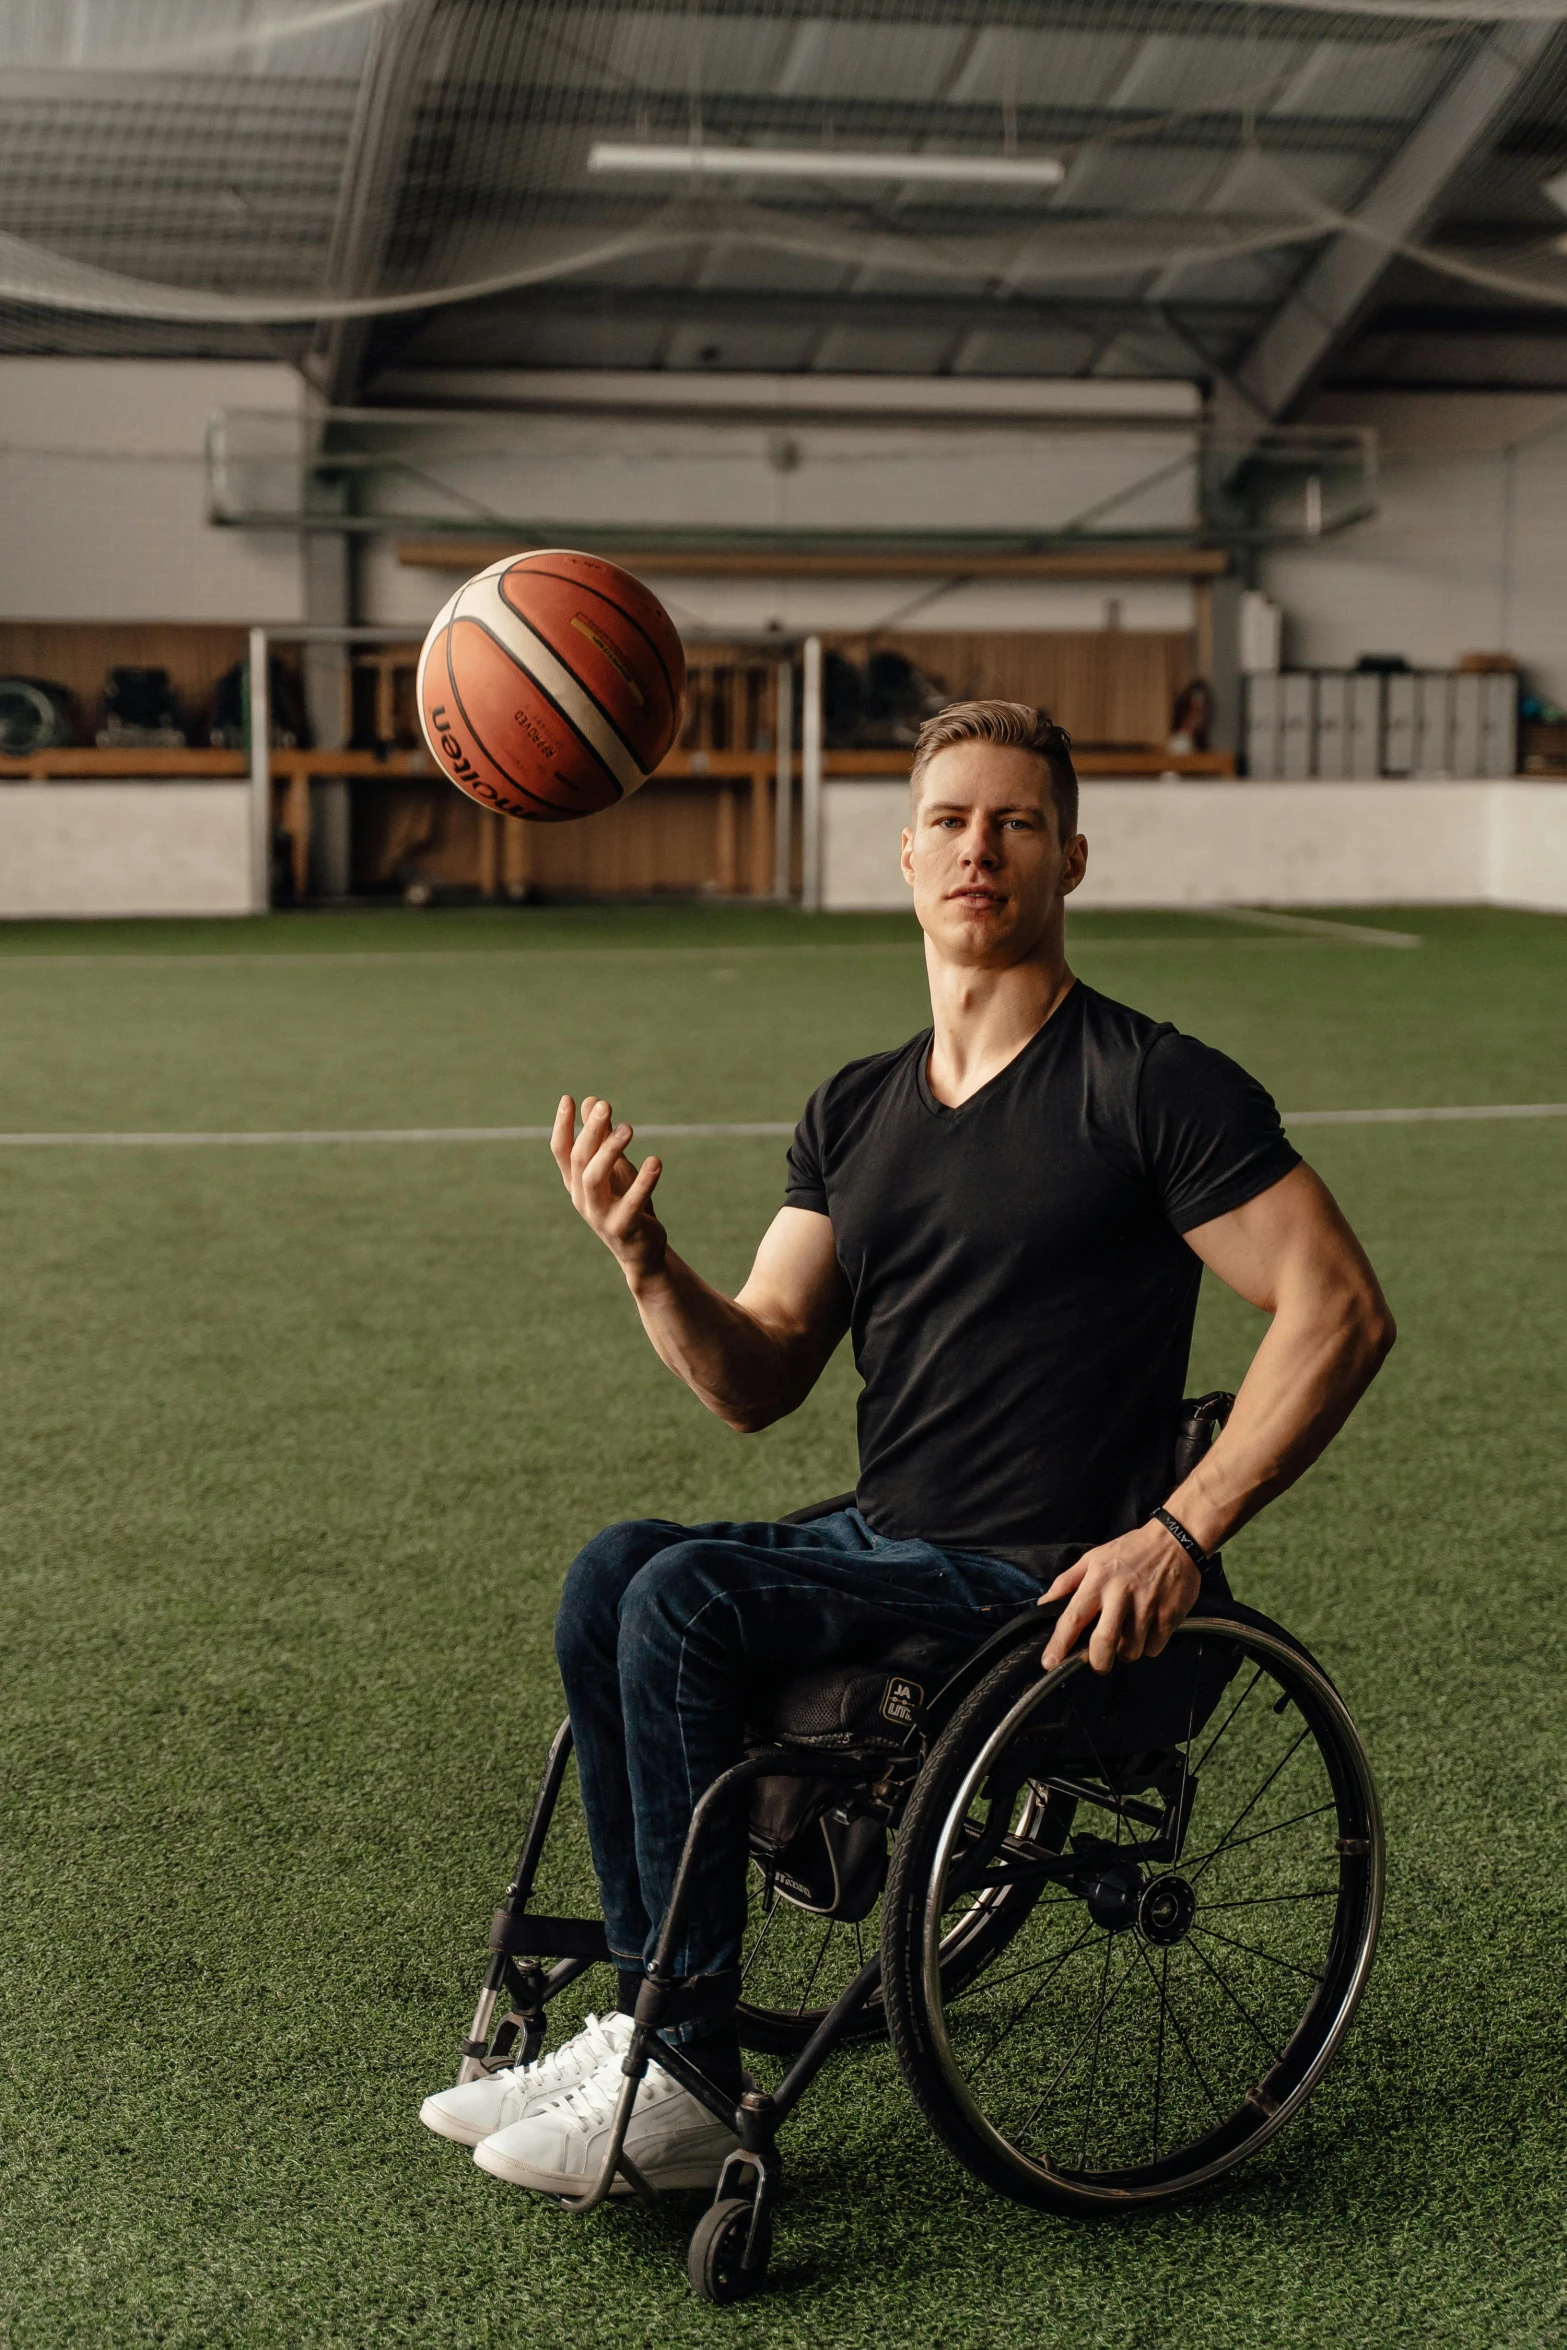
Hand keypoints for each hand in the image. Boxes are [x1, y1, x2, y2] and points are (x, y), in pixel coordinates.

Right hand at [551, 1094, 667, 1286]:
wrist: (640, 1251)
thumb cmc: (625, 1202)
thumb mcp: (614, 1167)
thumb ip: (602, 1138)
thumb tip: (592, 1101)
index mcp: (575, 1183)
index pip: (561, 1151)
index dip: (562, 1126)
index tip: (568, 1099)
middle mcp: (581, 1198)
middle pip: (579, 1159)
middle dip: (590, 1131)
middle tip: (605, 1106)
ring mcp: (599, 1215)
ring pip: (594, 1178)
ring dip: (610, 1150)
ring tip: (629, 1128)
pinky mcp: (623, 1228)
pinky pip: (632, 1202)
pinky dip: (644, 1181)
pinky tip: (655, 1161)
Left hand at [1038, 1523, 1201, 1674]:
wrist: (1176, 1541)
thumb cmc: (1130, 1551)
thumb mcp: (1093, 1558)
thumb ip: (1066, 1582)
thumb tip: (1043, 1605)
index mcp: (1098, 1579)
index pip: (1073, 1616)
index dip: (1060, 1643)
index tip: (1049, 1663)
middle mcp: (1121, 1594)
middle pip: (1103, 1642)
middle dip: (1097, 1662)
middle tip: (1097, 1663)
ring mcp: (1147, 1606)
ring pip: (1130, 1651)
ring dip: (1125, 1652)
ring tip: (1127, 1635)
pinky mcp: (1170, 1616)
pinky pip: (1153, 1648)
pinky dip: (1147, 1646)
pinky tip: (1146, 1630)